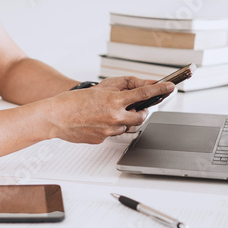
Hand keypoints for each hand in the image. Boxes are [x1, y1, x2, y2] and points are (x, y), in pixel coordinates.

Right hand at [43, 77, 173, 143]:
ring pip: (127, 126)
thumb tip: (140, 90)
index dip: (161, 90)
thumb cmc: (73, 101)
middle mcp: (114, 117)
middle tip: (136, 107)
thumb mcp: (100, 88)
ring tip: (108, 113)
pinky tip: (97, 121)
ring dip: (124, 120)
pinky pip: (113, 133)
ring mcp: (109, 130)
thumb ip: (122, 88)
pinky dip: (110, 127)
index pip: (144, 94)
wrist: (55, 117)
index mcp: (114, 101)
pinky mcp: (102, 139)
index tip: (171, 87)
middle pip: (142, 116)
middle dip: (142, 112)